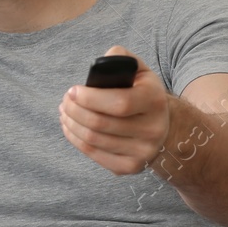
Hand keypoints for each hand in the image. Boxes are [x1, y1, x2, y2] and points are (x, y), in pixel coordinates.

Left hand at [59, 45, 170, 174]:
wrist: (163, 125)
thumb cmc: (142, 93)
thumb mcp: (139, 71)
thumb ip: (121, 59)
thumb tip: (100, 63)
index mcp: (155, 102)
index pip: (119, 103)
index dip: (90, 98)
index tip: (73, 91)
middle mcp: (153, 130)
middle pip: (100, 123)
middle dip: (74, 110)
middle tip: (65, 100)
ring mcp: (142, 152)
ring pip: (93, 139)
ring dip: (71, 123)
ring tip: (65, 111)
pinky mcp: (130, 167)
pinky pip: (93, 154)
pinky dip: (75, 139)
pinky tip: (70, 126)